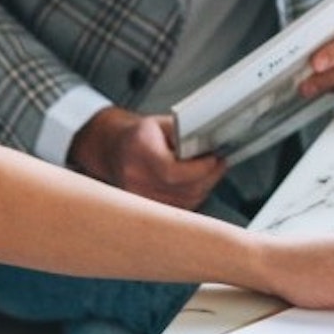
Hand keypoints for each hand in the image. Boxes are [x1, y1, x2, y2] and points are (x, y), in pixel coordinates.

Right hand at [67, 106, 226, 208]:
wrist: (114, 149)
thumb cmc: (140, 135)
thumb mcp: (161, 123)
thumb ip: (185, 133)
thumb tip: (212, 143)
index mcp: (138, 149)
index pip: (171, 171)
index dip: (198, 169)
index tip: (214, 159)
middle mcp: (134, 176)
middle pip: (182, 189)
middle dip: (207, 177)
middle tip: (219, 163)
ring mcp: (137, 196)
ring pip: (184, 202)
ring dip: (203, 188)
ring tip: (209, 172)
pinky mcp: (143, 209)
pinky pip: (178, 209)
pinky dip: (192, 197)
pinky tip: (195, 184)